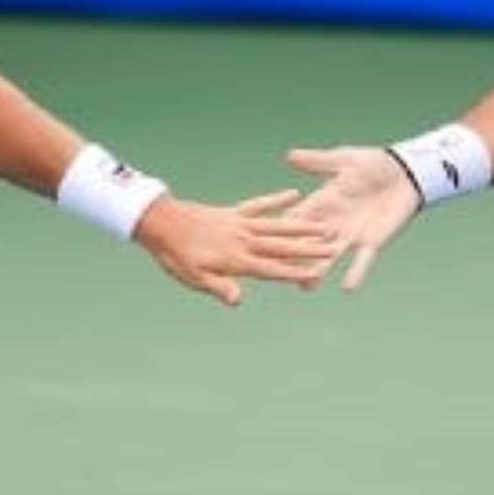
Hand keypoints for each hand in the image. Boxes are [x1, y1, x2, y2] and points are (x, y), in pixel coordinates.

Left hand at [133, 190, 339, 306]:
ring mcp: (241, 224)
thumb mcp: (194, 277)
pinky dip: (277, 199)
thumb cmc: (176, 255)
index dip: (295, 272)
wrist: (160, 222)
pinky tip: (294, 194)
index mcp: (237, 260)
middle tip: (333, 247)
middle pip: (282, 246)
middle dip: (308, 248)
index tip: (317, 274)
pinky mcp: (234, 212)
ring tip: (324, 225)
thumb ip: (219, 287)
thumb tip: (238, 301)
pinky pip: (260, 205)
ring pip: (277, 225)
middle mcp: (244, 241)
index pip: (272, 269)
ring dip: (302, 226)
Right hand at [286, 146, 421, 289]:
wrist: (404, 174)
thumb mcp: (344, 160)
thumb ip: (318, 161)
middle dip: (295, 257)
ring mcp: (350, 235)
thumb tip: (290, 155)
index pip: (297, 218)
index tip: (265, 240)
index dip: (282, 229)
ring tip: (306, 286)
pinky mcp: (371, 241)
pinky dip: (355, 273)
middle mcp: (332, 223)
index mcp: (322, 202)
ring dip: (318, 271)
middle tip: (279, 272)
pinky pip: (362, 261)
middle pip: (308, 242)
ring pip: (329, 257)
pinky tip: (348, 288)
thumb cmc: (373, 164)